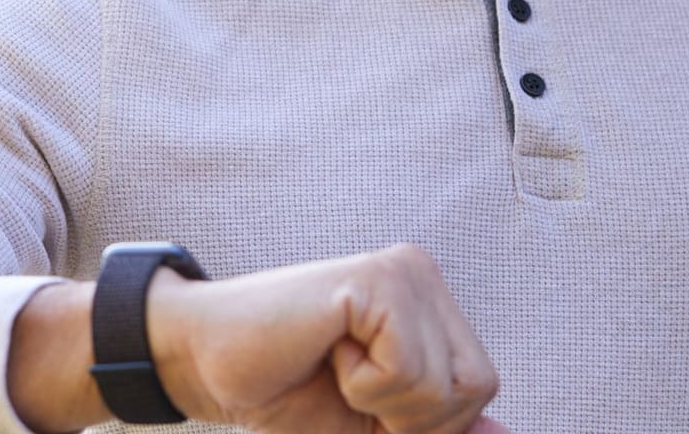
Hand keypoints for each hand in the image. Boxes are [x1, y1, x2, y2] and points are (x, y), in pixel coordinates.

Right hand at [146, 244, 502, 433]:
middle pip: (477, 387)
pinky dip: (364, 386)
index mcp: (428, 305)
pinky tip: (327, 350)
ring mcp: (402, 271)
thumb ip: (440, 427)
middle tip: (348, 387)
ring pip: (446, 386)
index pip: (481, 389)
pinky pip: (408, 371)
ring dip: (384, 405)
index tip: (363, 402)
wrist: (207, 363)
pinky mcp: (375, 279)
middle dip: (413, 420)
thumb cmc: (288, 394)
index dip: (426, 423)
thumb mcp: (378, 426)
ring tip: (335, 366)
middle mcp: (422, 275)